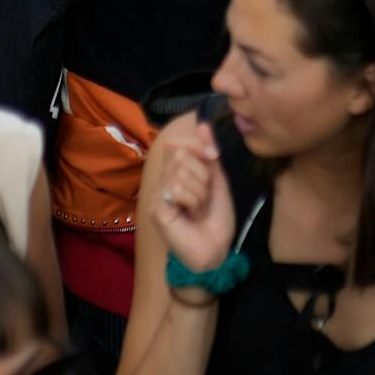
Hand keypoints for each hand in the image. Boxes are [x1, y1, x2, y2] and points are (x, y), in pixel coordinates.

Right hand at [151, 115, 236, 276]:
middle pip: (182, 154)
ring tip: (199, 209)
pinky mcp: (157, 210)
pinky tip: (191, 216)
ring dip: (200, 191)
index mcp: (176, 171)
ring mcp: (158, 195)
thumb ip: (208, 153)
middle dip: (202, 174)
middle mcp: (163, 180)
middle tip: (204, 197)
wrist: (216, 250)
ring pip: (181, 171)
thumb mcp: (217, 179)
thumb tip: (202, 124)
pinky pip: (176, 188)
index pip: (177, 142)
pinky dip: (192, 201)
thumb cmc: (216, 217)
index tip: (214, 157)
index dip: (197, 146)